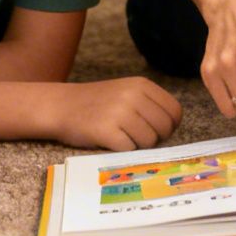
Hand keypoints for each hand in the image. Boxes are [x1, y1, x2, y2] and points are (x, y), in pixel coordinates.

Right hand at [50, 77, 182, 150]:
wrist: (60, 106)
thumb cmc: (97, 103)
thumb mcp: (126, 92)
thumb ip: (150, 104)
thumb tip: (173, 127)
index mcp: (141, 85)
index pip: (174, 112)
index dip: (170, 126)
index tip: (156, 130)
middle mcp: (132, 96)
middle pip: (164, 128)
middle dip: (155, 138)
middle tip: (137, 137)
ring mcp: (119, 113)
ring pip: (149, 141)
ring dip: (138, 145)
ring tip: (122, 137)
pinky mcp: (106, 131)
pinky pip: (130, 149)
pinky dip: (122, 150)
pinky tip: (110, 141)